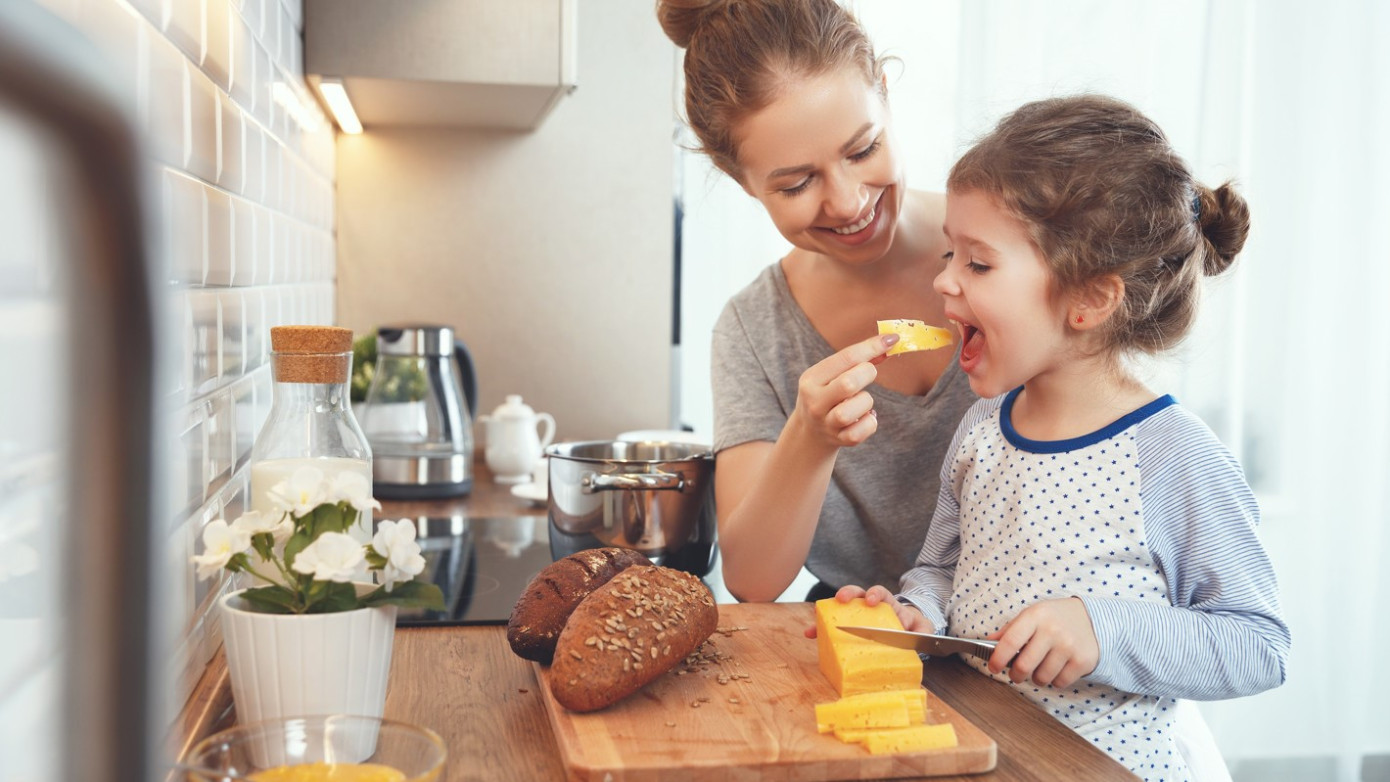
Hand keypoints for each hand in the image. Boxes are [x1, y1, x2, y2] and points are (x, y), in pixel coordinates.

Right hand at [792, 333, 898, 448]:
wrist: (810, 432)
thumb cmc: (827, 395)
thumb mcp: (832, 375)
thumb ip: (856, 360)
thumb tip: (888, 342)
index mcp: (811, 379)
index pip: (846, 358)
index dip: (873, 347)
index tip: (892, 339)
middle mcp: (815, 401)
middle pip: (848, 384)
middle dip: (868, 374)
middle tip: (868, 374)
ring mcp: (825, 423)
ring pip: (853, 411)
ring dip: (866, 402)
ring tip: (862, 402)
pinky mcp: (838, 440)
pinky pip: (861, 432)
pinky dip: (870, 423)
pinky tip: (865, 417)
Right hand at [803, 583, 933, 636]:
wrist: (905, 633)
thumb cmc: (912, 629)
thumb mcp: (922, 629)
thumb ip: (923, 629)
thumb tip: (911, 630)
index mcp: (888, 605)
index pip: (880, 593)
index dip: (875, 594)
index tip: (872, 600)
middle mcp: (869, 606)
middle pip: (857, 593)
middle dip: (848, 593)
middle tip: (841, 599)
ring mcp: (857, 615)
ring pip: (840, 607)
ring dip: (828, 611)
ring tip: (817, 620)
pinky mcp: (848, 627)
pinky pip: (833, 625)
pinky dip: (821, 628)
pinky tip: (810, 634)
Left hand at [987, 597, 1098, 687]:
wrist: (1093, 619)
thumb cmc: (1054, 618)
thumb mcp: (1032, 615)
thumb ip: (1010, 630)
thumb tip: (987, 643)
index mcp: (1035, 616)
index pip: (1009, 642)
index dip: (997, 658)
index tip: (993, 667)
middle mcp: (1052, 630)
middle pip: (1024, 666)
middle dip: (1015, 675)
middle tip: (1016, 674)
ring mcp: (1069, 646)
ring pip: (1041, 678)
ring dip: (1036, 678)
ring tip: (1040, 668)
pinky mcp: (1083, 661)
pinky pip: (1059, 682)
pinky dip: (1054, 680)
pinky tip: (1057, 668)